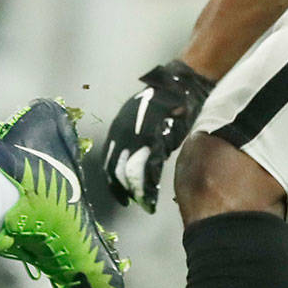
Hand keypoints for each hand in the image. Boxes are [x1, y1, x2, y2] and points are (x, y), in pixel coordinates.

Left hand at [101, 60, 214, 211]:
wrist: (179, 86)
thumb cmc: (163, 103)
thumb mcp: (142, 121)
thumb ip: (137, 141)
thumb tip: (138, 162)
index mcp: (118, 128)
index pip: (108, 160)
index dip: (113, 181)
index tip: (120, 195)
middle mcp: (123, 132)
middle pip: (116, 169)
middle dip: (124, 189)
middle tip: (132, 201)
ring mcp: (138, 135)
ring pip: (131, 170)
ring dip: (137, 189)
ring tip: (144, 202)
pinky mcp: (155, 138)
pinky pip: (149, 166)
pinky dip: (150, 183)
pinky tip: (153, 193)